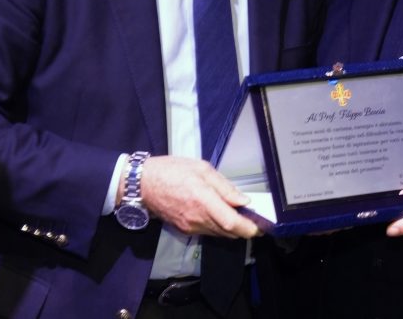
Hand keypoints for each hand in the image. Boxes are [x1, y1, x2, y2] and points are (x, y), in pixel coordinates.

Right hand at [140, 155, 260, 238]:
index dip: (248, 228)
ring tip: (241, 218)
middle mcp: (198, 218)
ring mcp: (190, 227)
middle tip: (256, 221)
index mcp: (203, 200)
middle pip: (228, 232)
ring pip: (219, 234)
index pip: (230, 222)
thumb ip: (224, 186)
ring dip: (232, 229)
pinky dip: (219, 228)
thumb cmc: (171, 171)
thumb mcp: (201, 169)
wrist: (143, 185)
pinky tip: (222, 217)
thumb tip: (243, 200)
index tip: (260, 227)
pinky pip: (208, 232)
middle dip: (244, 229)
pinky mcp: (185, 230)